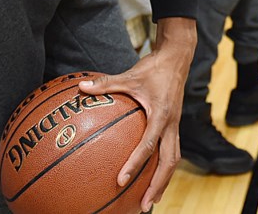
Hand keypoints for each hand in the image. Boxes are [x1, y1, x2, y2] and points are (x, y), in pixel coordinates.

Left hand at [78, 17, 195, 211]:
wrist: (177, 58)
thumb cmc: (152, 68)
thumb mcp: (129, 75)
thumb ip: (105, 83)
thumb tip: (80, 87)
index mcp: (161, 114)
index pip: (148, 144)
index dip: (135, 163)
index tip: (121, 180)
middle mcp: (171, 124)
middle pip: (169, 162)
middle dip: (158, 185)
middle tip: (145, 205)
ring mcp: (175, 126)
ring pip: (174, 160)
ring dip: (164, 181)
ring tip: (152, 201)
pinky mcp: (175, 125)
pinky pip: (172, 151)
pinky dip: (164, 168)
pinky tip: (153, 178)